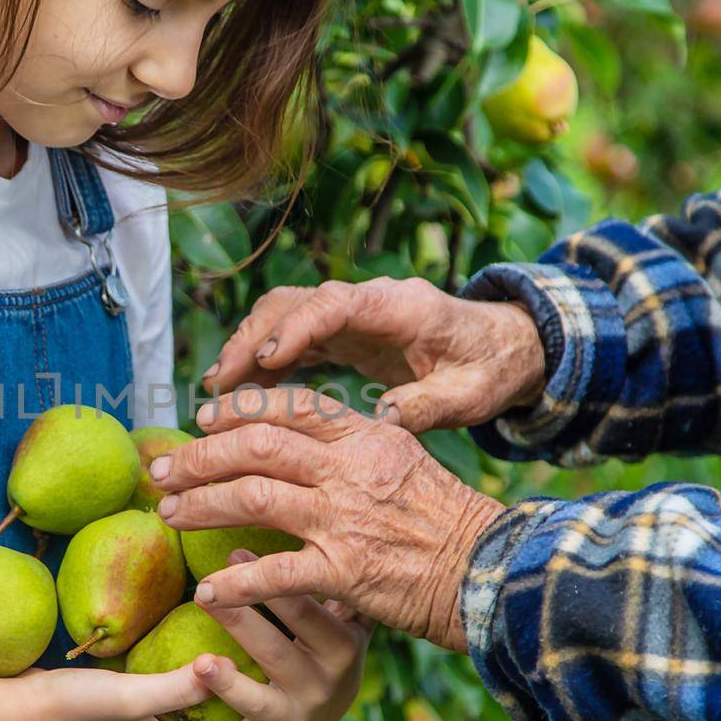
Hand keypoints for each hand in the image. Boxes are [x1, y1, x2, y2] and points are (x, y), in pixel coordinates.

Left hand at [151, 387, 504, 648]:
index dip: (239, 408)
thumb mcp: (406, 462)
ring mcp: (347, 519)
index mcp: (368, 437)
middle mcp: (351, 470)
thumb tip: (304, 437)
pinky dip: (236, 583)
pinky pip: (274, 574)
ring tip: (170, 516)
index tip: (204, 417)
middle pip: (257, 445)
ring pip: (253, 496)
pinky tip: (209, 591)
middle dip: (200, 455)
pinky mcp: (346, 572)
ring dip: (202, 505)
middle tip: (165, 470)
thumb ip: (356, 447)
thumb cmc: (449, 523)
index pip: (291, 406)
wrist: (492, 574)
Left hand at [152, 550, 370, 720]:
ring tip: (199, 664)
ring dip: (226, 685)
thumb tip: (336, 519)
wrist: (336, 706)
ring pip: (255, 702)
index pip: (306, 610)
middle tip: (203, 592)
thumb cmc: (331, 636)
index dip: (271, 580)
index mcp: (343, 648)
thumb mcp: (347, 609)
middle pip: (276, 651)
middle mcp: (322, 689)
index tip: (234, 547)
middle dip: (240, 621)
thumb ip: (337, 577)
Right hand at [202, 277, 544, 431]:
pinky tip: (240, 397)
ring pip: (282, 316)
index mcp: (400, 306)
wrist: (504, 347)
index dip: (296, 328)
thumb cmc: (491, 369)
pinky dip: (262, 362)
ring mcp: (350, 314)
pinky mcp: (342, 332)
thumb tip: (382, 419)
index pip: (335, 304)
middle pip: (293, 303)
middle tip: (218, 389)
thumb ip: (429, 405)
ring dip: (247, 350)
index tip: (264, 360)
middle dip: (250, 340)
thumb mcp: (471, 394)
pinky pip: (290, 338)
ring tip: (216, 396)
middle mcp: (366, 301)